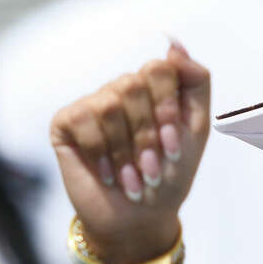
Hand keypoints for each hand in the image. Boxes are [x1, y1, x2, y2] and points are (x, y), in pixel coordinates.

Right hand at [50, 41, 210, 263]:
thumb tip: (174, 45)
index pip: (162, 69)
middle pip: (135, 86)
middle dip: (150, 136)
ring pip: (111, 105)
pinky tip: (110, 176)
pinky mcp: (67, 122)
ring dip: (129, 152)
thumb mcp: (195, 132)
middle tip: (154, 169)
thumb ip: (195, 85)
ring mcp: (93, 104)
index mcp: (153, 90)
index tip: (173, 147)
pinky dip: (103, 154)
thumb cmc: (169, 177)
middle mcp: (121, 91)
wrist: (140, 218)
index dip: (169, 109)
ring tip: (135, 179)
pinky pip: (86, 121)